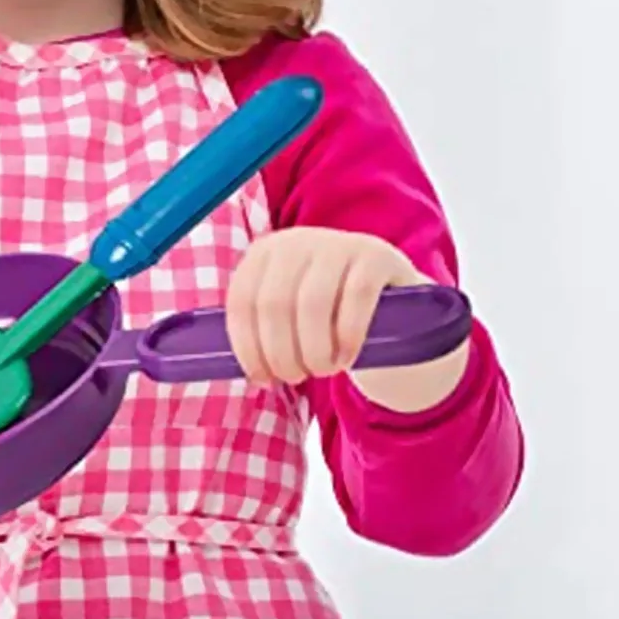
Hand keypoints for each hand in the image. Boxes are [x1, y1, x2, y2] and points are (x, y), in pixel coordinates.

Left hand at [226, 226, 427, 385]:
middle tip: (296, 377)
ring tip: (323, 369)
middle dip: (281, 354)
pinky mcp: (376, 256)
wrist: (397, 311)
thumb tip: (222, 362)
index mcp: (264, 254)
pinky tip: (348, 357)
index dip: (247, 347)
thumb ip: (259, 331)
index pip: (241, 301)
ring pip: (312, 304)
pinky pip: (356, 298)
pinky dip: (348, 337)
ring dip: (314, 351)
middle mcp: (297, 241)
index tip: (262, 378)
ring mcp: (338, 243)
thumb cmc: (328, 322)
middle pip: (274, 305)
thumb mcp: (288, 319)